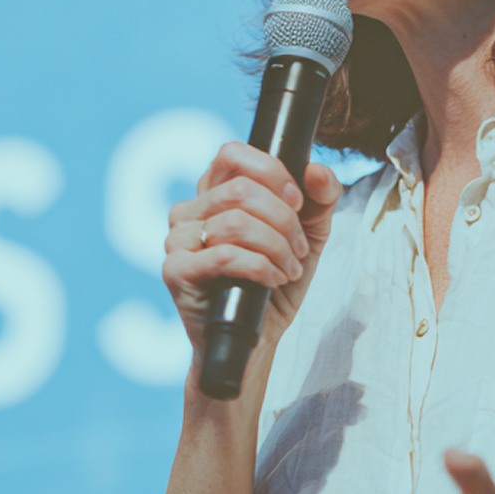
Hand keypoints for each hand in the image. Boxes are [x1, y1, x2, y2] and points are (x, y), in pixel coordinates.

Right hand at [162, 142, 341, 359]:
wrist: (254, 340)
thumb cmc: (275, 281)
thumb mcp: (308, 235)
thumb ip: (320, 199)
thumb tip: (317, 170)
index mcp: (214, 192)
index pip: (232, 153)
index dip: (271, 172)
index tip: (297, 202)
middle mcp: (188, 210)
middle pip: (241, 189)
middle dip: (284, 219)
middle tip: (298, 248)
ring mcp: (177, 240)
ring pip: (236, 221)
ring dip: (276, 246)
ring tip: (290, 267)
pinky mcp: (175, 271)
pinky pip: (224, 255)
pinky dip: (261, 266)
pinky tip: (273, 280)